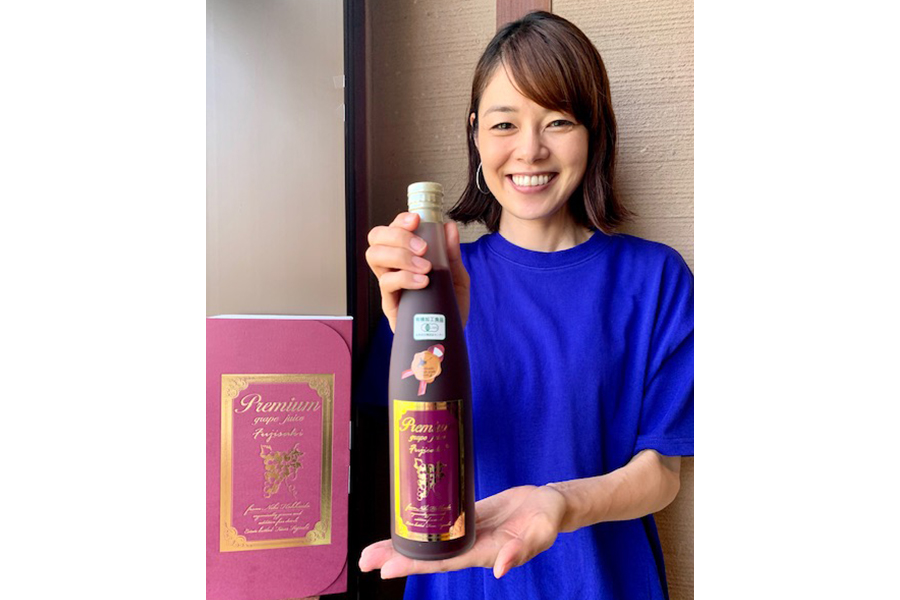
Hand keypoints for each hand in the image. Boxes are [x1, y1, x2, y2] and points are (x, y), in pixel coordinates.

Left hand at [359, 485, 566, 579]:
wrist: (549, 504)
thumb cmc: (548, 519)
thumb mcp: (540, 532)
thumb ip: (521, 550)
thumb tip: (500, 569)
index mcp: (482, 553)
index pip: (441, 562)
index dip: (414, 566)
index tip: (387, 569)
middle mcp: (469, 546)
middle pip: (427, 555)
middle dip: (396, 558)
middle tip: (364, 560)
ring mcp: (466, 532)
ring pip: (428, 541)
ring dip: (401, 545)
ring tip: (372, 549)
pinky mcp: (466, 516)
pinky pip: (437, 523)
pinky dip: (419, 526)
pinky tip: (402, 525)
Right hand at [365, 212, 469, 332]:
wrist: (450, 337)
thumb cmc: (449, 305)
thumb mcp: (457, 277)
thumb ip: (452, 254)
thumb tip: (450, 227)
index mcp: (406, 256)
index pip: (392, 229)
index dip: (399, 220)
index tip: (416, 220)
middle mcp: (392, 268)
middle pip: (376, 238)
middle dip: (397, 235)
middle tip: (422, 247)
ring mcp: (389, 285)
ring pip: (374, 256)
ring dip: (400, 255)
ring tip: (424, 267)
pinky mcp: (389, 304)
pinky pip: (386, 283)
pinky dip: (405, 277)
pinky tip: (423, 282)